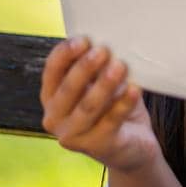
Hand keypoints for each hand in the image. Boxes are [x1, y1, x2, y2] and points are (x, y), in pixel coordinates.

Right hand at [40, 37, 157, 173]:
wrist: (133, 146)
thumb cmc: (112, 108)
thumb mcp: (101, 85)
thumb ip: (97, 69)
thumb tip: (105, 44)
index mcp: (51, 98)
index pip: (51, 72)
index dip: (65, 54)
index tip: (83, 40)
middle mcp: (55, 119)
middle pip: (67, 89)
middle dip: (85, 68)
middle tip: (103, 50)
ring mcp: (73, 136)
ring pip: (88, 106)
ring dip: (104, 84)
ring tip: (120, 66)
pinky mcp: (97, 146)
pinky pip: (111, 121)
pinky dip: (123, 104)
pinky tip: (134, 89)